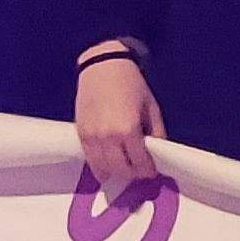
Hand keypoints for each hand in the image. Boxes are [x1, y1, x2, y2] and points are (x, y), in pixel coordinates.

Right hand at [73, 50, 161, 191]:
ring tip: (124, 166)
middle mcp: (109, 138)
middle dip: (133, 173)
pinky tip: (109, 163)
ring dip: (116, 172)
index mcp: (129, 130)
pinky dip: (101, 166)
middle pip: (122, 171)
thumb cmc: (131, 84)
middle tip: (139, 169)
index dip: (148, 171)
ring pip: (104, 170)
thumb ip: (157, 132)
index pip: (140, 164)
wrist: (102, 66)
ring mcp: (92, 138)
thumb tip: (158, 153)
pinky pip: (90, 160)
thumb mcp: (151, 107)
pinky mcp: (81, 135)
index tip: (151, 170)